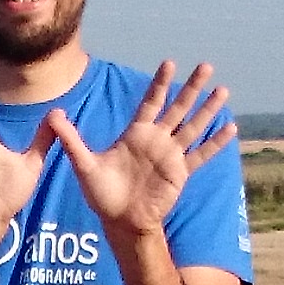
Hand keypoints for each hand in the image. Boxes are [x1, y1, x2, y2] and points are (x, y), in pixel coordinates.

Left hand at [46, 59, 235, 238]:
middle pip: (178, 107)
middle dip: (192, 87)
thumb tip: (51, 114)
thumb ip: (70, 139)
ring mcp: (170, 155)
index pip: (151, 101)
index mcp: (136, 133)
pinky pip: (201, 155)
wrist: (120, 221)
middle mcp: (156, 140)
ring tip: (224, 90)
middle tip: (206, 66)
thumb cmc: (102, 194)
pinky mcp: (180, 172)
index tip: (170, 63)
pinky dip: (216, 143)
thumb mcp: (83, 164)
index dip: (160, 83)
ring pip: (193, 126)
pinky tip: (231, 129)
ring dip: (208, 109)